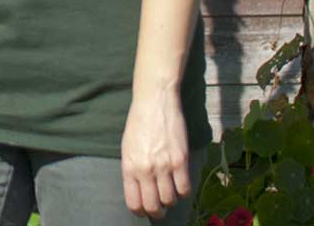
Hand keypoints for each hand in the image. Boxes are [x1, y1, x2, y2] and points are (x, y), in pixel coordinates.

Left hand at [121, 89, 190, 218]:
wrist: (154, 101)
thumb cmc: (139, 123)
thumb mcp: (127, 147)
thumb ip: (132, 170)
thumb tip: (139, 191)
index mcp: (129, 167)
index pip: (134, 203)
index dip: (140, 212)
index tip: (144, 210)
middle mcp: (145, 170)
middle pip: (153, 207)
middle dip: (156, 212)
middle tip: (159, 209)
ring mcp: (164, 166)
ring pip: (170, 201)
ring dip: (170, 202)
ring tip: (169, 195)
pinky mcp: (180, 160)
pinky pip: (185, 189)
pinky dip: (183, 192)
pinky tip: (180, 185)